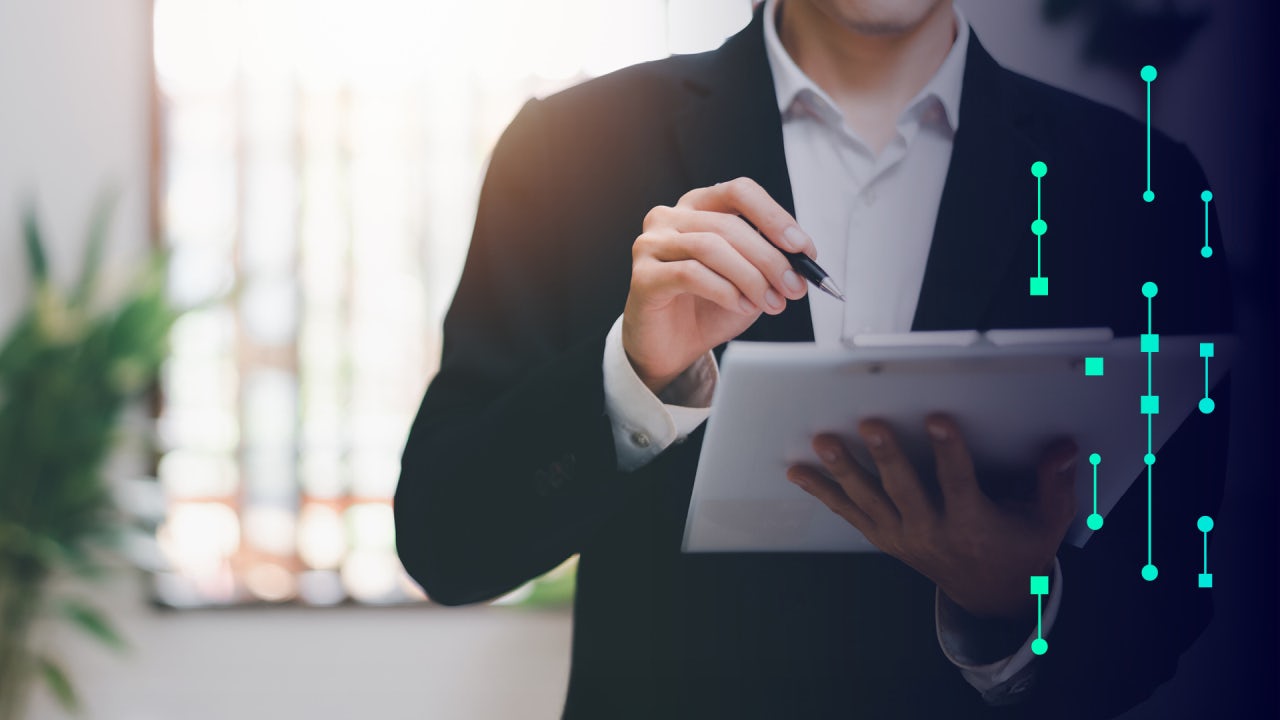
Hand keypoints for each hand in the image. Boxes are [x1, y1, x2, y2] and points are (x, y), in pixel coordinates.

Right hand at [623, 177, 815, 393]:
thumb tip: (802, 260)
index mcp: (698, 207)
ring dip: (751, 277)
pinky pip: (689, 274)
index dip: (775, 216)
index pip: (739, 192)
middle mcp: (670, 217)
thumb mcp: (750, 280)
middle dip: (770, 258)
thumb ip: (770, 263)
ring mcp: (651, 244)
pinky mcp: (642, 276)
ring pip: (711, 247)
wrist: (672, 347)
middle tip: (793, 287)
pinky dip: (724, 291)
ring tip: (771, 302)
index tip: (803, 248)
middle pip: (729, 224)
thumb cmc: (708, 308)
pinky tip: (741, 305)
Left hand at [786, 414, 1077, 623]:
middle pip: (905, 491)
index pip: (959, 484)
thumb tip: (1066, 447)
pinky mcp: (883, 537)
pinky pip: (849, 513)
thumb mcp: (1047, 521)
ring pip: (868, 501)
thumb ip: (1055, 483)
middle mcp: (931, 532)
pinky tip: (799, 471)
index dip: (950, 452)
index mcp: (972, 525)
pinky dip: (823, 492)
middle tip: (870, 424)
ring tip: (823, 441)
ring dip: (843, 471)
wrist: (990, 595)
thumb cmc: (1019, 548)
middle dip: (886, 457)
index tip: (939, 419)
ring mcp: (902, 536)